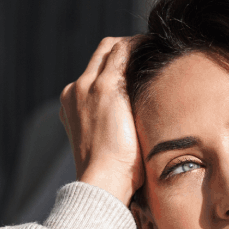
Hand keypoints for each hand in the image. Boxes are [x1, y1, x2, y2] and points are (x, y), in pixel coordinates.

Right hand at [60, 37, 143, 205]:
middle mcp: (75, 92)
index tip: (139, 67)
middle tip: (151, 52)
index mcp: (71, 107)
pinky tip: (157, 48)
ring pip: (111, 49)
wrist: (102, 183)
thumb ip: (115, 129)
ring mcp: (87, 87)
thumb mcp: (107, 147)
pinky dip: (140, 45)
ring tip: (157, 48)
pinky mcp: (104, 87)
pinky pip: (123, 52)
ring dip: (135, 45)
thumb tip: (139, 132)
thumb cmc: (112, 177)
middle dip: (125, 49)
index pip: (94, 73)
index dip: (116, 65)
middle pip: (100, 55)